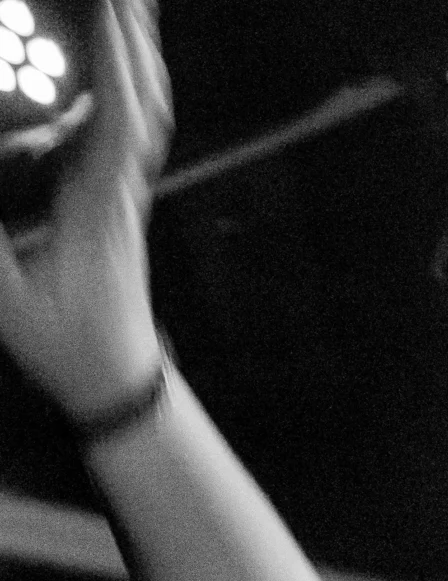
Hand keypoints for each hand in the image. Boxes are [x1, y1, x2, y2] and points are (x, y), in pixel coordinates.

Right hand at [0, 0, 171, 416]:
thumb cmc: (69, 348)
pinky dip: (126, 82)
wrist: (118, 385)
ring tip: (125, 0)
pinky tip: (112, 55)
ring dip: (136, 50)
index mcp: (101, 206)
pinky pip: (130, 128)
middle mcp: (122, 190)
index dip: (114, 59)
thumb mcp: (11, 301)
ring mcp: (125, 192)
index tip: (107, 6)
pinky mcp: (118, 198)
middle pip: (143, 99)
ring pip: (144, 110)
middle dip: (133, 35)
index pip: (117, 120)